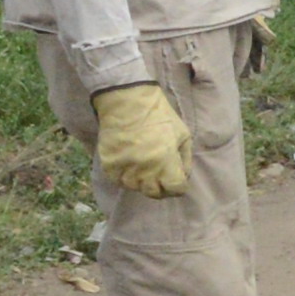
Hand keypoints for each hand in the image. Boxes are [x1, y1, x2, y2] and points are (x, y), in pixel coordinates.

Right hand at [91, 81, 193, 196]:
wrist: (127, 101)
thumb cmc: (160, 116)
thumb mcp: (183, 135)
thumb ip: (185, 160)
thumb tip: (184, 178)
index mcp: (167, 162)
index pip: (175, 190)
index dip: (178, 187)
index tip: (176, 180)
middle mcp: (145, 169)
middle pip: (154, 193)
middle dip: (161, 187)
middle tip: (160, 176)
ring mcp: (125, 168)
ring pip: (135, 187)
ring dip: (141, 181)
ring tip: (143, 166)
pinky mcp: (109, 165)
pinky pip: (118, 180)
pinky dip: (124, 176)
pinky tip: (129, 163)